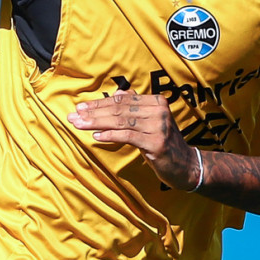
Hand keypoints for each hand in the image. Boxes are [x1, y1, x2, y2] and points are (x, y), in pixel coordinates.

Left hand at [68, 92, 202, 190]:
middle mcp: (158, 111)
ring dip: (97, 123)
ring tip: (79, 125)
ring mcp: (158, 126)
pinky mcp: (156, 143)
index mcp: (156, 101)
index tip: (80, 107)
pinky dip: (111, 136)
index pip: (122, 100)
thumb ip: (135, 108)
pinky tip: (96, 137)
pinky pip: (128, 136)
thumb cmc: (163, 143)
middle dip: (94, 113)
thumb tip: (117, 94)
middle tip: (73, 116)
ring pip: (121, 122)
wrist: (186, 166)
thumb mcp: (150, 122)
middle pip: (119, 110)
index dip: (99, 103)